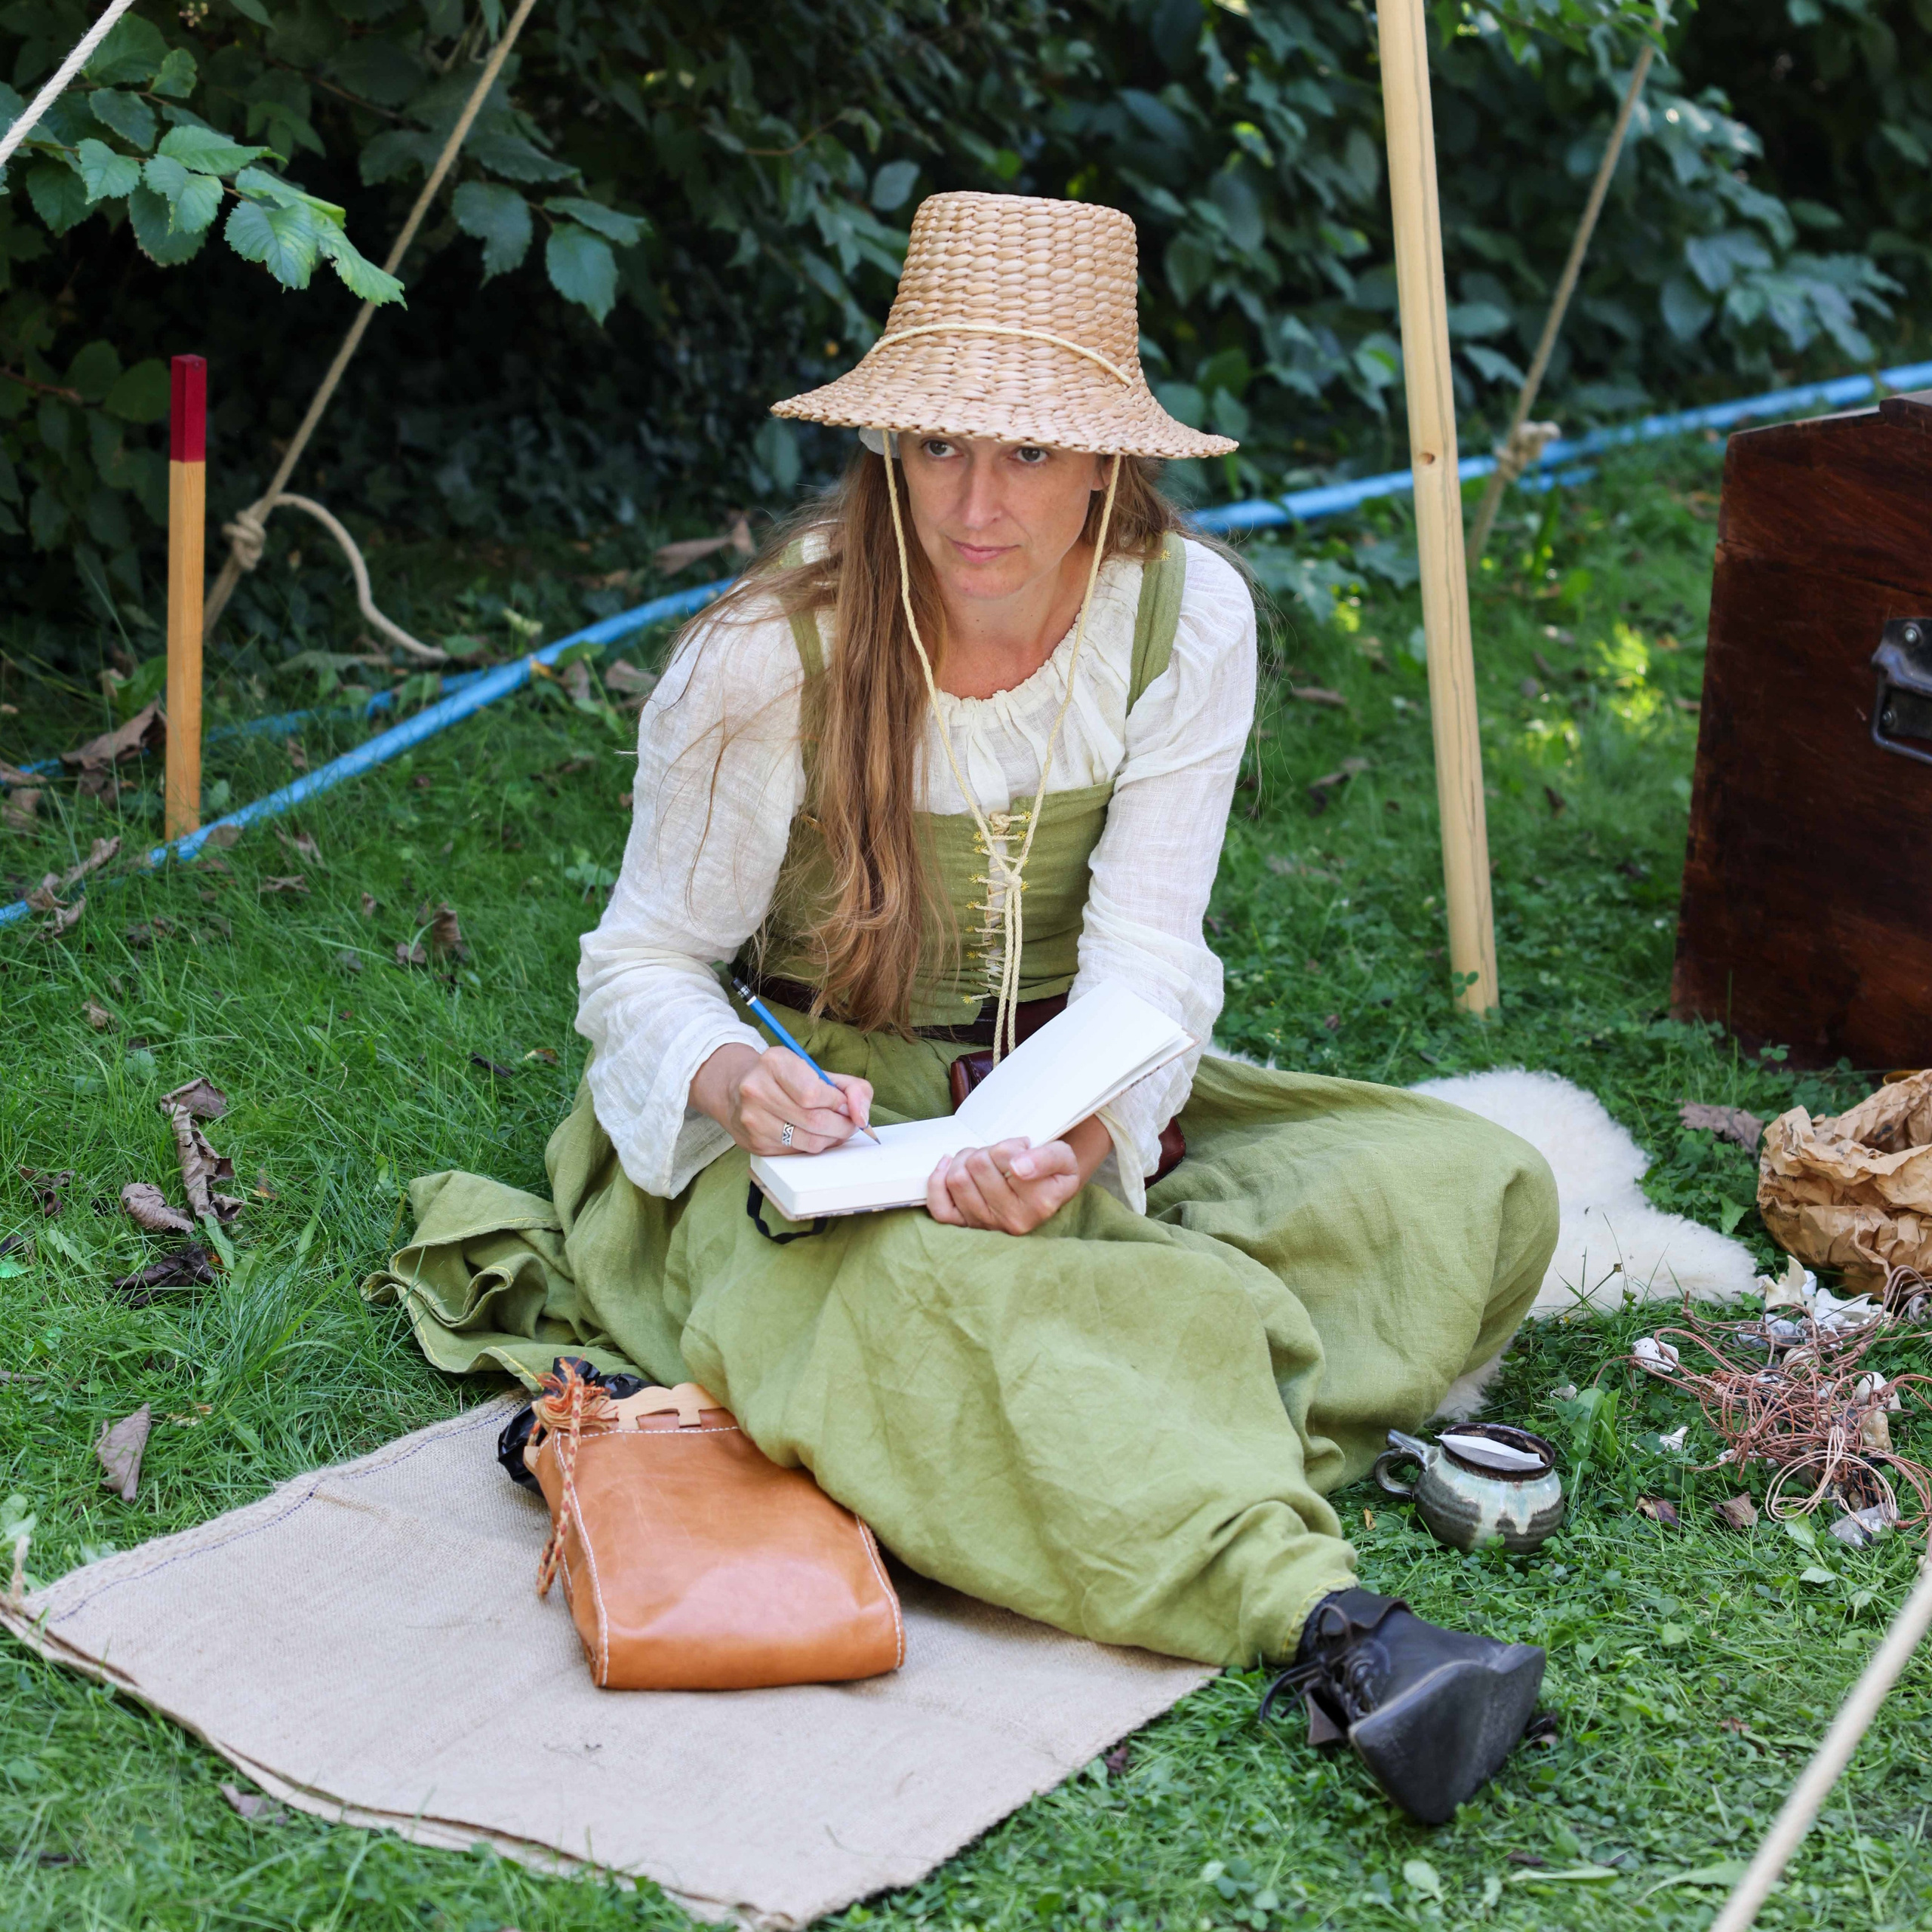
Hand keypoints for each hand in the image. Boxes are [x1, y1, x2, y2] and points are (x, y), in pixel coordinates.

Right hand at [693, 1044, 873, 1157]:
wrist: (737, 1089)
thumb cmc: (786, 1079)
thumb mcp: (818, 1070)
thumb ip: (852, 1088)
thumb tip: (862, 1115)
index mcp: (774, 1063)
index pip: (813, 1093)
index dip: (838, 1104)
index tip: (847, 1106)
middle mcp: (757, 1090)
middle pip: (814, 1120)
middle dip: (842, 1126)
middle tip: (849, 1123)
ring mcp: (752, 1119)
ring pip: (808, 1141)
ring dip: (831, 1139)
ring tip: (834, 1129)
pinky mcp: (754, 1143)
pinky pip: (796, 1151)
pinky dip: (813, 1146)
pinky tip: (813, 1134)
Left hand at [927, 1133, 1089, 1234]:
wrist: (1045, 1193)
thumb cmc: (1052, 1173)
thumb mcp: (1063, 1158)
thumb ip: (1047, 1158)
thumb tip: (1018, 1167)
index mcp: (1039, 1204)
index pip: (1005, 1156)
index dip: (1010, 1144)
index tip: (1022, 1149)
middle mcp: (1012, 1220)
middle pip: (977, 1165)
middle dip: (986, 1150)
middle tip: (1000, 1155)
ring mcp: (986, 1225)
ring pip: (957, 1179)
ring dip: (964, 1160)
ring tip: (982, 1161)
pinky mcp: (965, 1226)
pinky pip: (940, 1207)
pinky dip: (938, 1181)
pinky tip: (948, 1166)